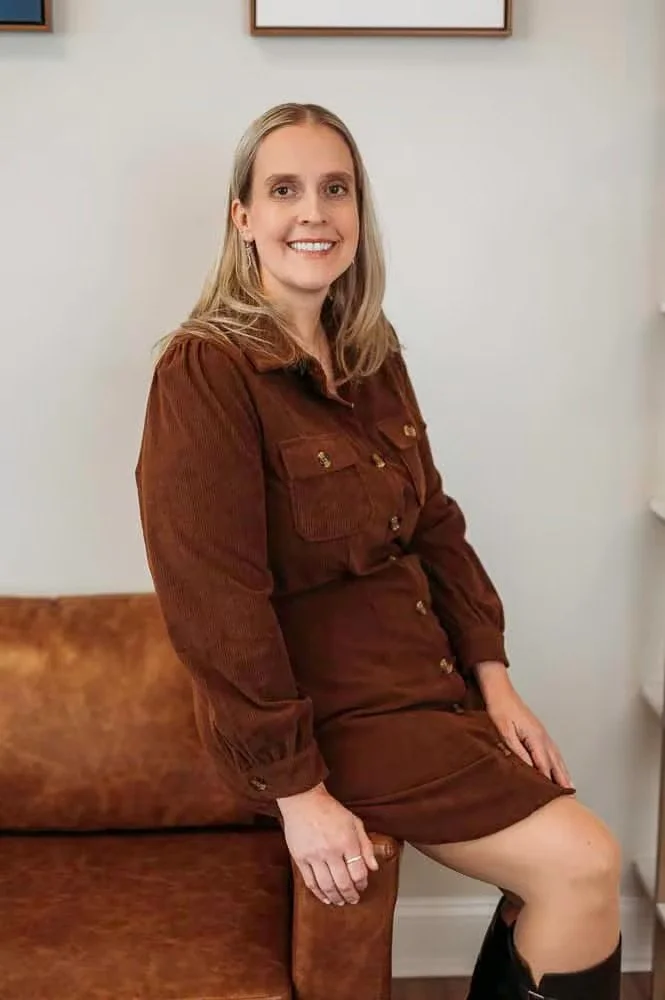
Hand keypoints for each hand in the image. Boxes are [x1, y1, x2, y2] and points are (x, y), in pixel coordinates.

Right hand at [276, 783, 378, 905]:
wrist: (303, 800)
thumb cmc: (330, 810)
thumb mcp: (354, 822)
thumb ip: (366, 845)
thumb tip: (373, 867)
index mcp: (347, 841)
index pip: (359, 872)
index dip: (362, 883)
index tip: (362, 885)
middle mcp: (331, 851)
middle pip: (344, 883)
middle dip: (351, 895)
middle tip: (353, 899)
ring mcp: (314, 856)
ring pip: (327, 886)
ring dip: (336, 898)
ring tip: (340, 902)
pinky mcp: (300, 858)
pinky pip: (310, 882)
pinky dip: (318, 894)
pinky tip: (325, 898)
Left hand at [475, 662, 573, 788]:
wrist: (501, 692)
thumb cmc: (500, 710)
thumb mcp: (505, 732)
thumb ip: (517, 751)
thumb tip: (528, 770)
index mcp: (536, 738)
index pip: (544, 766)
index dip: (550, 784)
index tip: (554, 799)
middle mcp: (543, 737)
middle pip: (556, 764)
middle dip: (562, 781)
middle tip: (570, 798)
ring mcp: (543, 734)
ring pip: (557, 758)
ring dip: (563, 773)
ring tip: (570, 788)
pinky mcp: (539, 732)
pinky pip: (553, 752)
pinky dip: (558, 763)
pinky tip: (558, 768)